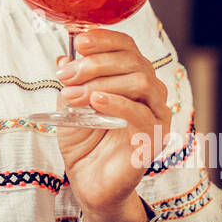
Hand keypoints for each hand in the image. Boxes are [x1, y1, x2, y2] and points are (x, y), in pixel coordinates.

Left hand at [53, 29, 173, 221]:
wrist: (88, 182)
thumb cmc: (84, 142)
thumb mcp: (70, 104)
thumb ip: (73, 81)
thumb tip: (65, 57)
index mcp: (132, 78)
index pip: (127, 47)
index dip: (105, 39)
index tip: (79, 40)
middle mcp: (150, 93)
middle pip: (133, 60)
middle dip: (96, 63)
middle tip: (67, 75)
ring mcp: (156, 115)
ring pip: (141, 82)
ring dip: (102, 82)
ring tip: (74, 93)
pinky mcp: (154, 139)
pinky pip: (142, 114)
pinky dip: (117, 103)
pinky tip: (95, 102)